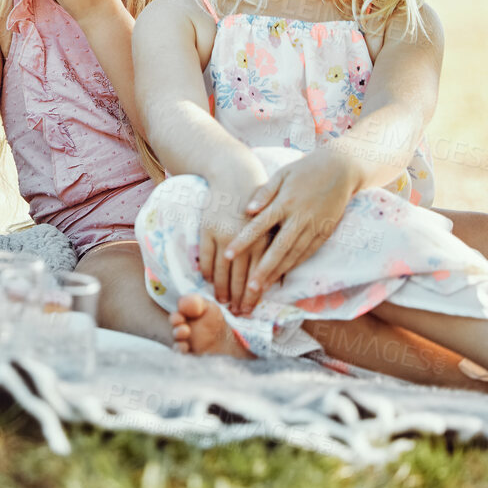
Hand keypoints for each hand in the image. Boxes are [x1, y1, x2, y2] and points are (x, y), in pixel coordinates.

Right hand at [199, 157, 269, 313]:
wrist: (234, 174)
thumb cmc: (259, 200)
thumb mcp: (273, 222)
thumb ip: (275, 249)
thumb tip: (280, 279)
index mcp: (264, 238)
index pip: (259, 274)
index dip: (254, 294)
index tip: (251, 308)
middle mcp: (245, 239)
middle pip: (240, 276)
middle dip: (239, 297)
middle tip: (237, 313)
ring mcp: (223, 234)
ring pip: (222, 270)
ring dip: (221, 289)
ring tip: (222, 302)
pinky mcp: (207, 229)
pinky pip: (207, 257)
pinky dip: (207, 271)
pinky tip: (209, 281)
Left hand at [225, 149, 361, 313]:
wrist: (341, 168)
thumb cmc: (305, 169)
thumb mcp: (282, 174)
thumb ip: (264, 192)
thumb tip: (247, 210)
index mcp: (285, 202)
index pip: (259, 226)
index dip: (243, 241)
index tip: (227, 254)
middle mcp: (299, 217)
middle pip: (278, 248)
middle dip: (263, 269)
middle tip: (249, 288)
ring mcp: (314, 226)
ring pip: (294, 255)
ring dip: (278, 273)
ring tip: (263, 288)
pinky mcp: (325, 232)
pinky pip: (308, 253)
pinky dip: (295, 265)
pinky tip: (283, 276)